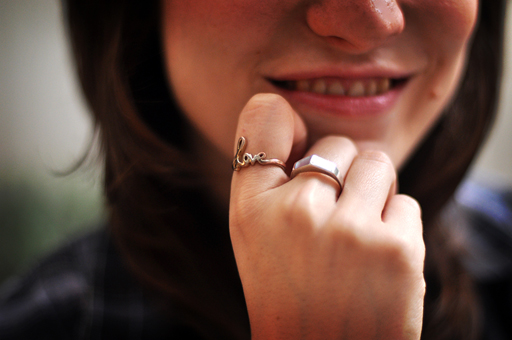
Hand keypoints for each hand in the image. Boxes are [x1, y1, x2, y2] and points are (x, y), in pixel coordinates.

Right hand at [230, 93, 424, 339]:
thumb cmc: (288, 287)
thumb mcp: (254, 232)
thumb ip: (266, 174)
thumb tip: (294, 113)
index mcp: (253, 207)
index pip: (265, 117)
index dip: (285, 121)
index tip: (296, 144)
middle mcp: (297, 212)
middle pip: (340, 144)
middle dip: (341, 175)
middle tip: (331, 221)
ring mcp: (350, 231)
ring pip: (378, 165)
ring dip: (373, 194)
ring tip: (356, 237)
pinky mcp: (398, 250)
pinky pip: (406, 202)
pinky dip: (397, 226)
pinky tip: (377, 260)